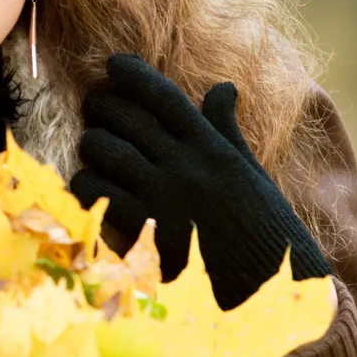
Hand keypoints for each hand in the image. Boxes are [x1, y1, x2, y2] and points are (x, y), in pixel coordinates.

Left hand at [69, 53, 330, 308]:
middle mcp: (187, 168)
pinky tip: (86, 185)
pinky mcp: (145, 233)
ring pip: (106, 151)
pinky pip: (98, 195)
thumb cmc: (263, 233)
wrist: (270, 293)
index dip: (135, 75)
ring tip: (92, 147)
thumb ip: (227, 131)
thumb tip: (222, 86)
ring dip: (92, 146)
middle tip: (94, 106)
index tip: (113, 63)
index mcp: (215, 151)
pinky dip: (86, 185)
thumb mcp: (251, 176)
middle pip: (129, 119)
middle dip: (103, 107)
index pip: (166, 98)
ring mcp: (164, 199)